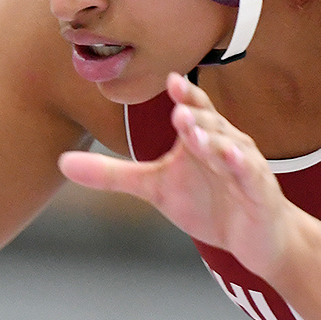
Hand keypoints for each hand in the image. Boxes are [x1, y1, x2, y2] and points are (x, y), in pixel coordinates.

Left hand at [58, 74, 296, 277]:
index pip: (192, 108)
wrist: (257, 240)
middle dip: (194, 112)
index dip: (184, 93)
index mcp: (201, 136)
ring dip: (211, 137)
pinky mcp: (259, 190)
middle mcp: (225, 142)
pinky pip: (249, 173)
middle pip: (210, 121)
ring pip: (229, 145)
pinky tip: (231, 157)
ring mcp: (245, 165)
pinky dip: (241, 165)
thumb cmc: (209, 205)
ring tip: (191, 128)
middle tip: (178, 101)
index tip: (170, 78)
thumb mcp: (155, 189)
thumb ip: (112, 174)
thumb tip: (61, 162)